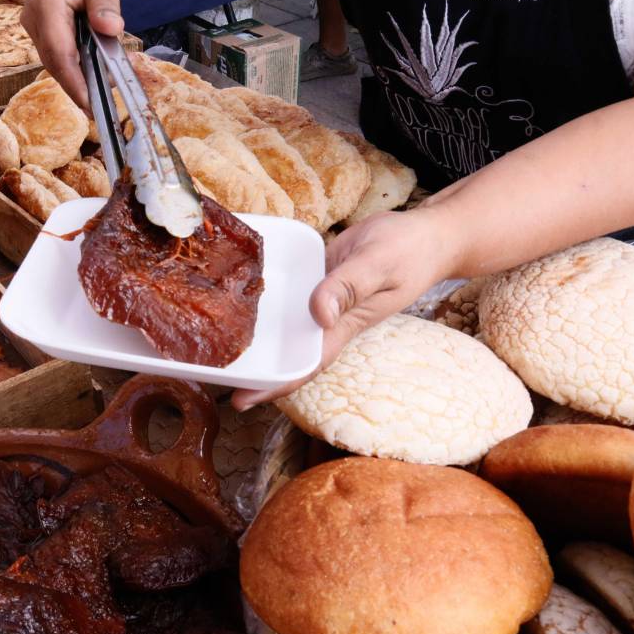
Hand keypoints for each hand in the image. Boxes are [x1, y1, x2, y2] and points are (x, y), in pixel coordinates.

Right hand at [22, 0, 124, 109]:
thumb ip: (106, 2)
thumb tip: (110, 29)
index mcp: (46, 2)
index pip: (58, 50)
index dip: (73, 80)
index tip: (89, 103)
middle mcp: (33, 18)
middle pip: (55, 63)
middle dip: (77, 88)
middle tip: (102, 110)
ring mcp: (35, 27)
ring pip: (56, 64)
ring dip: (78, 81)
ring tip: (104, 95)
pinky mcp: (42, 34)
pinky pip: (58, 58)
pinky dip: (77, 70)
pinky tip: (96, 79)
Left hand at [231, 207, 461, 410]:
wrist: (425, 234)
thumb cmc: (408, 252)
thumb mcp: (379, 265)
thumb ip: (348, 286)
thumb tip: (318, 313)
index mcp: (342, 327)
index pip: (303, 365)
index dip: (272, 386)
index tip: (240, 399)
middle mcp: (327, 320)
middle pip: (285, 352)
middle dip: (253, 367)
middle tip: (208, 373)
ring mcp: (321, 300)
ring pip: (283, 325)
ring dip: (255, 335)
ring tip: (211, 343)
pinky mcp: (318, 278)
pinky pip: (288, 294)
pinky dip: (266, 298)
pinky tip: (237, 293)